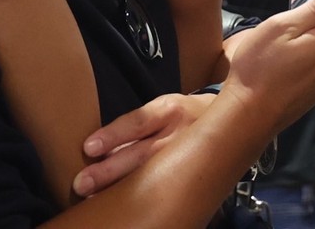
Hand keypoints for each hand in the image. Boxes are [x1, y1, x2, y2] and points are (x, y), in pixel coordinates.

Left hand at [72, 92, 214, 196]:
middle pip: (142, 153)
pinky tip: (135, 206)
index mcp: (170, 110)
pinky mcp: (199, 172)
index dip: (113, 134)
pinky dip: (152, 196)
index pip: (138, 121)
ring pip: (154, 173)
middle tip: (83, 183)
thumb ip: (138, 124)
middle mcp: (181, 132)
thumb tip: (97, 148)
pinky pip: (172, 186)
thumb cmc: (186, 116)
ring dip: (125, 187)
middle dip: (111, 170)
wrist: (232, 122)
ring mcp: (191, 155)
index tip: (89, 148)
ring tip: (99, 198)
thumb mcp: (166, 108)